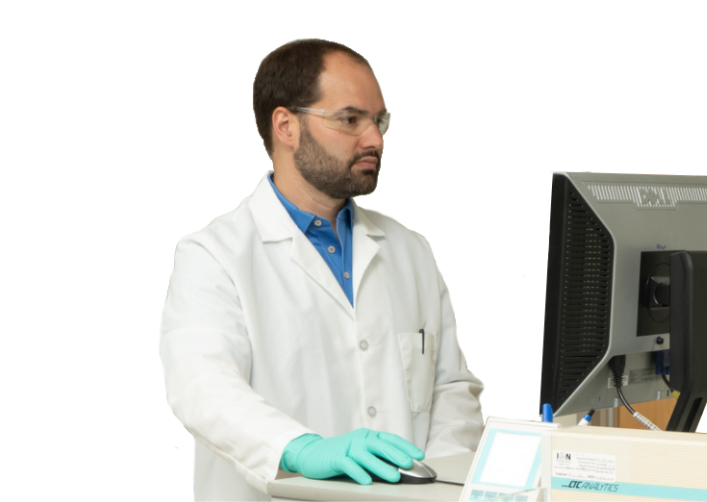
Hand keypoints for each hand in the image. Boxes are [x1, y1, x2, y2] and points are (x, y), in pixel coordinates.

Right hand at [293, 428, 424, 483]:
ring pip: (366, 456)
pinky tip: (367, 481)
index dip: (405, 446)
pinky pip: (348, 465)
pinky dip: (358, 473)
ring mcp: (347, 448)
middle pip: (380, 445)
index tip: (419, 454)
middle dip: (396, 454)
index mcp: (368, 436)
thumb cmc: (342, 454)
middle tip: (409, 463)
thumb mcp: (362, 452)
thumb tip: (402, 466)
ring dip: (381, 467)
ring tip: (394, 477)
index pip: (390, 439)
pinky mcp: (335, 458)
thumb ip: (379, 457)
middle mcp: (359, 439)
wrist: (313, 453)